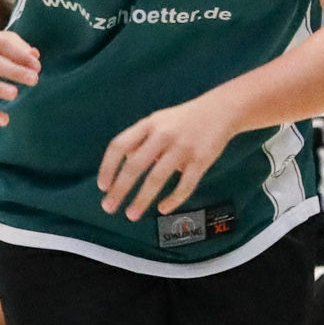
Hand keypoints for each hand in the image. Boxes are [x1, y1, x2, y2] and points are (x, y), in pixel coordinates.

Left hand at [100, 91, 245, 221]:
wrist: (221, 110)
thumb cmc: (184, 119)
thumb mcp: (158, 121)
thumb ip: (140, 141)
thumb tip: (123, 168)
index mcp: (149, 124)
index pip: (120, 146)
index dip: (108, 167)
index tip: (102, 186)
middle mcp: (163, 135)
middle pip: (135, 165)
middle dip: (120, 189)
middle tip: (109, 207)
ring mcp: (183, 148)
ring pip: (157, 178)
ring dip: (141, 199)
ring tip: (131, 214)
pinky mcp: (201, 160)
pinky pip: (185, 185)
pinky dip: (173, 199)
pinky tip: (163, 208)